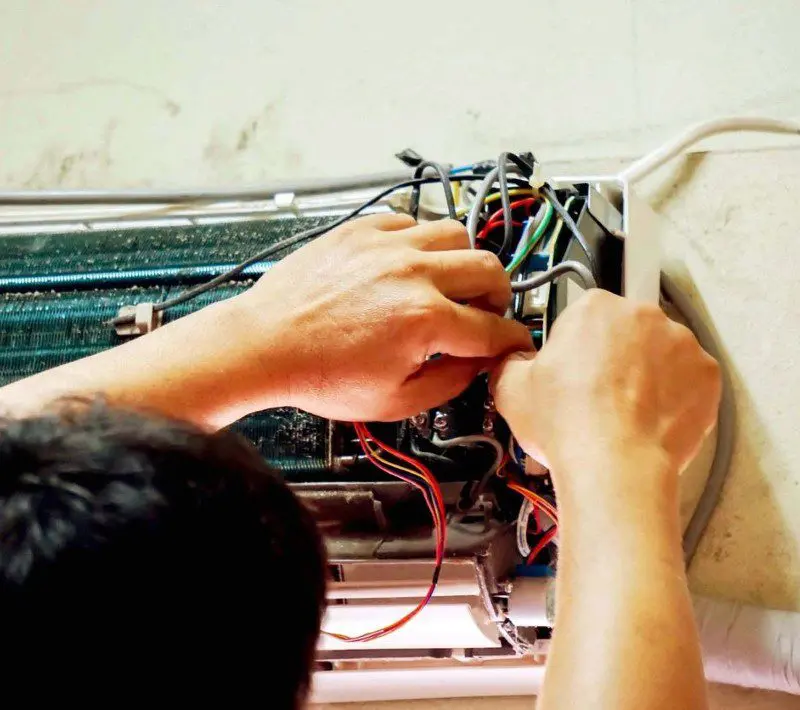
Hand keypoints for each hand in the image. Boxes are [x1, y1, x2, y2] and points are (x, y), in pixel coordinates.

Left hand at [233, 213, 531, 420]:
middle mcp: (412, 272)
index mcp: (425, 320)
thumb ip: (451, 383)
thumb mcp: (394, 401)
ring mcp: (386, 244)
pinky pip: (411, 220)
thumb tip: (477, 362)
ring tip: (450, 282)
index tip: (515, 343)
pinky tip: (410, 264)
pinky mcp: (361, 229)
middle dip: (499, 296)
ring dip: (464, 261)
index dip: (513, 341)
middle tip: (486, 312)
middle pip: (489, 269)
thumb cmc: (319, 375)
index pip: (494, 328)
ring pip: (456, 234)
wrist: (265, 345)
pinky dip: (422, 241)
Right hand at [491, 290, 720, 495]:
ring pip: (661, 353)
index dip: (575, 346)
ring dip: (647, 374)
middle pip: (626, 330)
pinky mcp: (707, 374)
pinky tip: (650, 419)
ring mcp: (681, 342)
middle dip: (615, 356)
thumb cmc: (568, 424)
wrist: (615, 466)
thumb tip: (514, 360)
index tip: (572, 370)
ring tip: (624, 412)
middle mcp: (642, 314)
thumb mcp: (511, 388)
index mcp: (594, 307)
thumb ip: (512, 362)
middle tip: (596, 395)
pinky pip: (690, 379)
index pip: (584, 315)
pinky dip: (676, 396)